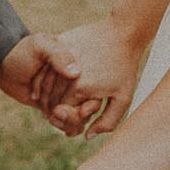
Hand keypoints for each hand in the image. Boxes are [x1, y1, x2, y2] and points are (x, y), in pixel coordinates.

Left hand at [0, 34, 84, 127]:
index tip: (82, 110)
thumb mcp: (39, 46)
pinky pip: (70, 122)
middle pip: (92, 106)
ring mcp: (70, 95)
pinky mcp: (60, 107)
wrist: (3, 66)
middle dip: (78, 115)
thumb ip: (57, 54)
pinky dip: (63, 124)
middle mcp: (80, 81)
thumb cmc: (22, 52)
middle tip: (58, 112)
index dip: (91, 102)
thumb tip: (76, 73)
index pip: (97, 87)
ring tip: (52, 117)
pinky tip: (50, 118)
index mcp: (82, 63)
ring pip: (82, 117)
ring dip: (70, 122)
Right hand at [40, 18, 145, 136]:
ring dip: (46, 95)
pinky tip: (51, 84)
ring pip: (45, 84)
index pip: (61, 114)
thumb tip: (87, 136)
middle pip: (51, 100)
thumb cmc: (125, 67)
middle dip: (54, 110)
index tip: (71, 120)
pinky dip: (44, 78)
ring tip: (55, 101)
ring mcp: (61, 58)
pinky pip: (46, 66)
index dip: (65, 120)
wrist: (122, 33)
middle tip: (62, 114)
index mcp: (80, 89)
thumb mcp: (123, 98)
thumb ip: (107, 122)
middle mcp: (67, 75)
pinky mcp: (60, 46)